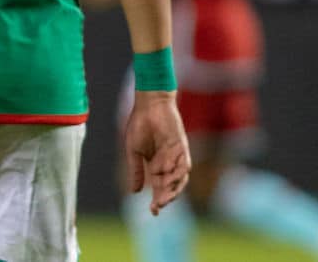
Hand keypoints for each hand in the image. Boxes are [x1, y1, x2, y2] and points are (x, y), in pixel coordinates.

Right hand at [124, 91, 190, 213]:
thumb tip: (134, 192)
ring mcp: (176, 156)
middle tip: (157, 207)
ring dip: (172, 190)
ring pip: (179, 179)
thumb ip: (136, 171)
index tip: (153, 213)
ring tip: (164, 198)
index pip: (158, 187)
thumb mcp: (133, 151)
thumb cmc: (139, 124)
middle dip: (165, 198)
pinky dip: (178, 174)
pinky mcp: (182, 147)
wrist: (148, 105)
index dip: (157, 200)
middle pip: (170, 187)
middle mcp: (168, 164)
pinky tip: (170, 179)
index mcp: (155, 165)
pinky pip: (184, 165)